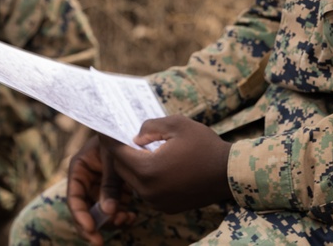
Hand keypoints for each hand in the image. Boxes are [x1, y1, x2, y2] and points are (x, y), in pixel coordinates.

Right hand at [66, 135, 136, 245]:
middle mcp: (87, 181)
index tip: (91, 230)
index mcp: (79, 169)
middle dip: (95, 224)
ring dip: (111, 221)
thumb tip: (107, 212)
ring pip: (101, 213)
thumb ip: (109, 183)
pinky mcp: (115, 192)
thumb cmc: (120, 137)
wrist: (135, 131)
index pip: (74, 197)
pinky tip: (132, 216)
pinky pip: (114, 210)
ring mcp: (101, 187)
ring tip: (126, 219)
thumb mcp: (113, 158)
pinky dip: (122, 216)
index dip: (80, 216)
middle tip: (100, 240)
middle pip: (85, 210)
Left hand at [106, 115, 232, 213]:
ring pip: (133, 182)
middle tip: (119, 137)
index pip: (118, 153)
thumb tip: (134, 138)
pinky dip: (145, 178)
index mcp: (148, 169)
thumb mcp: (177, 125)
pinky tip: (154, 164)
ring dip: (133, 166)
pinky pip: (146, 191)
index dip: (109, 139)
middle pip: (122, 170)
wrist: (229, 174)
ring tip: (138, 149)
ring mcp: (157, 202)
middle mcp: (148, 191)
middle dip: (120, 153)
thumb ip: (150, 127)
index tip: (102, 128)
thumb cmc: (204, 146)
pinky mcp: (166, 207)